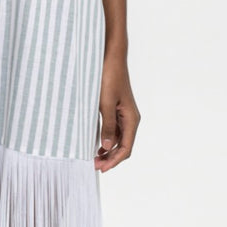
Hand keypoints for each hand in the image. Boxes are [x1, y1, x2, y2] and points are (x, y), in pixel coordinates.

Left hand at [94, 54, 139, 171]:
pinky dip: (107, 139)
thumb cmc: (109, 77)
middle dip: (110, 158)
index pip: (126, 148)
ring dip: (108, 150)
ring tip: (94, 157)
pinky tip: (97, 144)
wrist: (110, 58)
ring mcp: (123, 114)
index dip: (114, 161)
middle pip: (123, 146)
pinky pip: (114, 130)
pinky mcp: (116, 109)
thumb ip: (107, 125)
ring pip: (118, 139)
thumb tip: (108, 147)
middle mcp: (130, 119)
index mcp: (131, 119)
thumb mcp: (105, 103)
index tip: (100, 168)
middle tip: (94, 165)